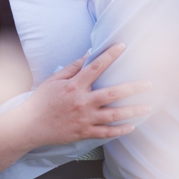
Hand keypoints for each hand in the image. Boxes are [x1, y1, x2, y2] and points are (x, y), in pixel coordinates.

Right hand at [23, 43, 150, 146]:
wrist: (29, 125)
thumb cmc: (42, 100)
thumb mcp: (54, 80)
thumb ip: (73, 67)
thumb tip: (89, 54)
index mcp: (74, 86)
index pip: (96, 67)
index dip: (110, 55)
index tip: (123, 46)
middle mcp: (82, 102)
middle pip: (113, 94)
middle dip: (133, 88)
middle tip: (148, 84)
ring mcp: (84, 119)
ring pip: (114, 115)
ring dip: (133, 111)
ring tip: (148, 107)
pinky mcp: (84, 132)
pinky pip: (106, 133)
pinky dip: (120, 130)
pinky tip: (132, 126)